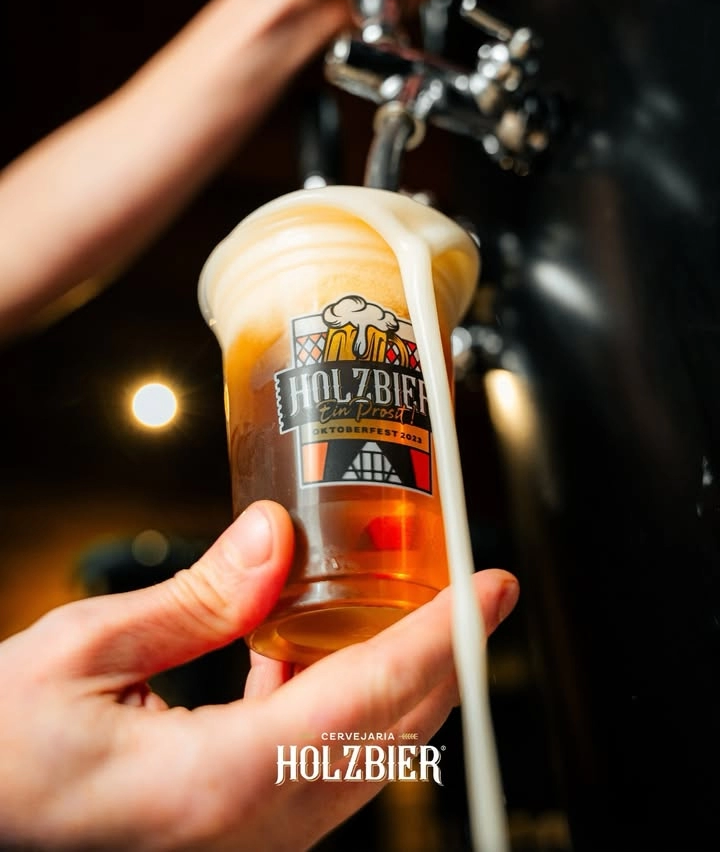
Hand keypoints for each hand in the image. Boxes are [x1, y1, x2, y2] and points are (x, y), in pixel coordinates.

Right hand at [0, 501, 518, 850]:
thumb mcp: (79, 655)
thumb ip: (192, 601)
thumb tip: (272, 539)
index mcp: (218, 782)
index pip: (371, 699)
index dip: (442, 637)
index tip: (489, 590)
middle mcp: (250, 827)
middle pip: (389, 735)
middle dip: (442, 657)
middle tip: (469, 592)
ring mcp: (244, 838)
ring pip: (362, 753)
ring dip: (396, 678)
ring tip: (405, 609)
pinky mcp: (229, 828)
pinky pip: (315, 762)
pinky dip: (338, 702)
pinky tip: (311, 652)